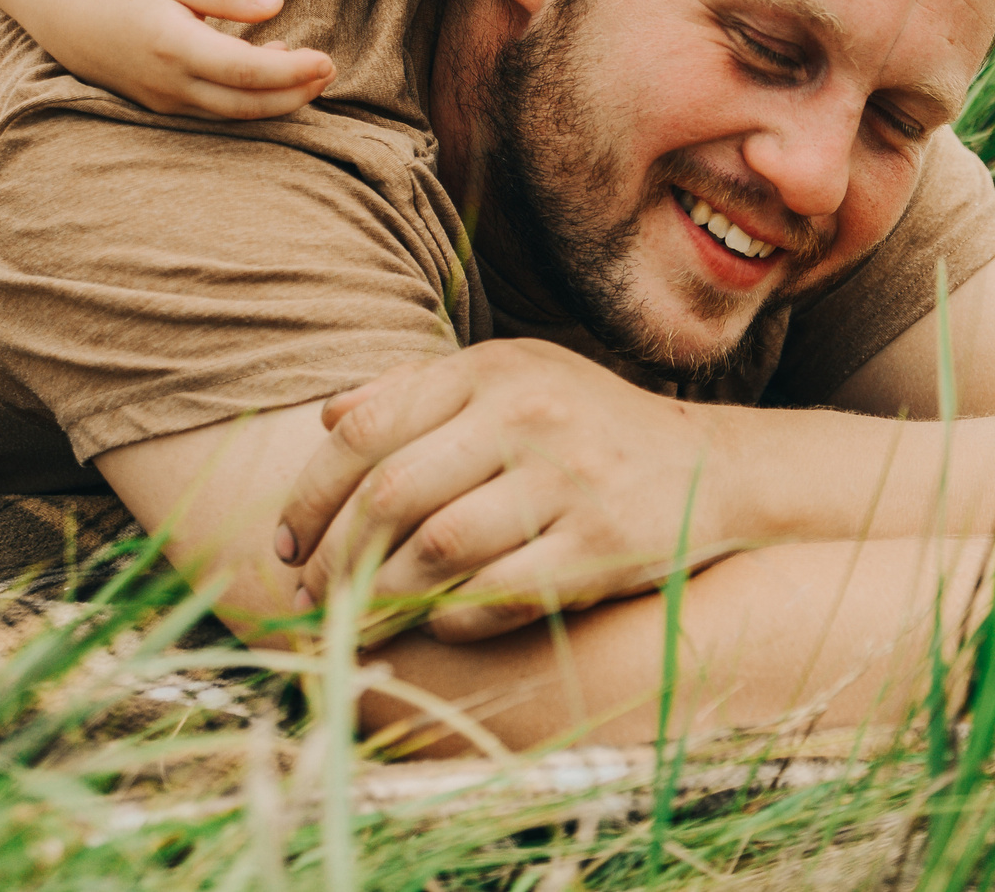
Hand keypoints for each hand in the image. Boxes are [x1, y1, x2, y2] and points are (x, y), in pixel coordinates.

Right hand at [38, 0, 336, 118]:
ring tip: (315, 75)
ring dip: (280, 101)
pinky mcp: (168, 108)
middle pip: (245, 103)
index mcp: (171, 45)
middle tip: (330, 70)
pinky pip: (218, 112)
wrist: (70, 20)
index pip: (241, 70)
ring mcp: (167, 102)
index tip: (325, 60)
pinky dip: (253, 99)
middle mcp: (169, 83)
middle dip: (295, 92)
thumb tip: (275, 5)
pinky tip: (274, 69)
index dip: (288, 71)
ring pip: (234, 114)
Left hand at [275, 339, 740, 642]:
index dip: (309, 495)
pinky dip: (447, 620)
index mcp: (494, 370)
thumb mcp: (513, 381)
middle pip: (390, 497)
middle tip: (309, 597)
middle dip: (333, 558)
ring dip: (379, 597)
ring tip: (357, 619)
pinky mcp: (598, 546)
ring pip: (435, 551)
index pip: (366, 432)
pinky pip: (493, 597)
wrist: (710, 467)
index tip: (285, 543)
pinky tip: (432, 624)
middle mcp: (528, 416)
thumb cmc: (588, 425)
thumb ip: (420, 390)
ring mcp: (568, 481)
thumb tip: (330, 415)